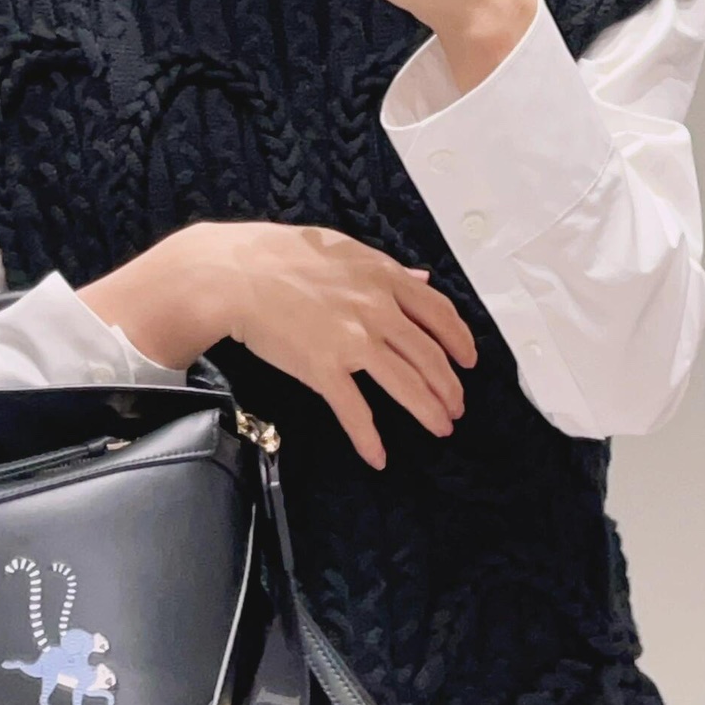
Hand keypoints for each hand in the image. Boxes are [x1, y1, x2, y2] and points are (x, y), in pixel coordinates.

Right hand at [200, 220, 475, 469]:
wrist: (235, 275)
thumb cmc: (280, 256)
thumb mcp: (343, 249)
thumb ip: (386, 268)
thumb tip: (420, 277)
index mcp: (384, 277)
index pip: (439, 313)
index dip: (460, 340)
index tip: (469, 360)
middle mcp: (377, 309)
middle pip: (430, 356)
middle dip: (449, 386)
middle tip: (456, 406)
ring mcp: (353, 341)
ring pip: (407, 385)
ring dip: (429, 411)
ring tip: (440, 427)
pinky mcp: (324, 369)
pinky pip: (355, 411)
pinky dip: (369, 438)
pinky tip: (377, 456)